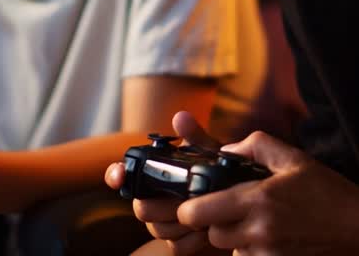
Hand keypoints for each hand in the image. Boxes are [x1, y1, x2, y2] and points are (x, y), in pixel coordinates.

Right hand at [104, 111, 226, 255]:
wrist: (241, 202)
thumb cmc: (220, 174)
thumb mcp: (211, 154)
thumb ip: (196, 137)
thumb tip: (180, 116)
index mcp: (156, 175)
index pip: (123, 174)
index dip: (117, 174)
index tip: (120, 175)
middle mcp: (153, 199)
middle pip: (141, 208)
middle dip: (167, 205)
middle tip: (189, 199)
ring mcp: (163, 223)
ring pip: (157, 229)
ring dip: (183, 222)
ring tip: (205, 212)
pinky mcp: (177, 243)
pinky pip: (174, 247)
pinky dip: (193, 240)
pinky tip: (207, 229)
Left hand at [177, 131, 358, 255]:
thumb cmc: (330, 192)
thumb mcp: (295, 158)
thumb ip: (256, 145)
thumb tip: (227, 149)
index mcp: (258, 199)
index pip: (200, 212)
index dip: (191, 208)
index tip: (196, 202)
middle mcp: (259, 231)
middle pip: (213, 234)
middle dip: (216, 222)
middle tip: (234, 209)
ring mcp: (268, 254)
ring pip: (231, 250)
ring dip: (237, 239)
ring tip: (261, 224)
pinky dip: (254, 251)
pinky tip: (274, 238)